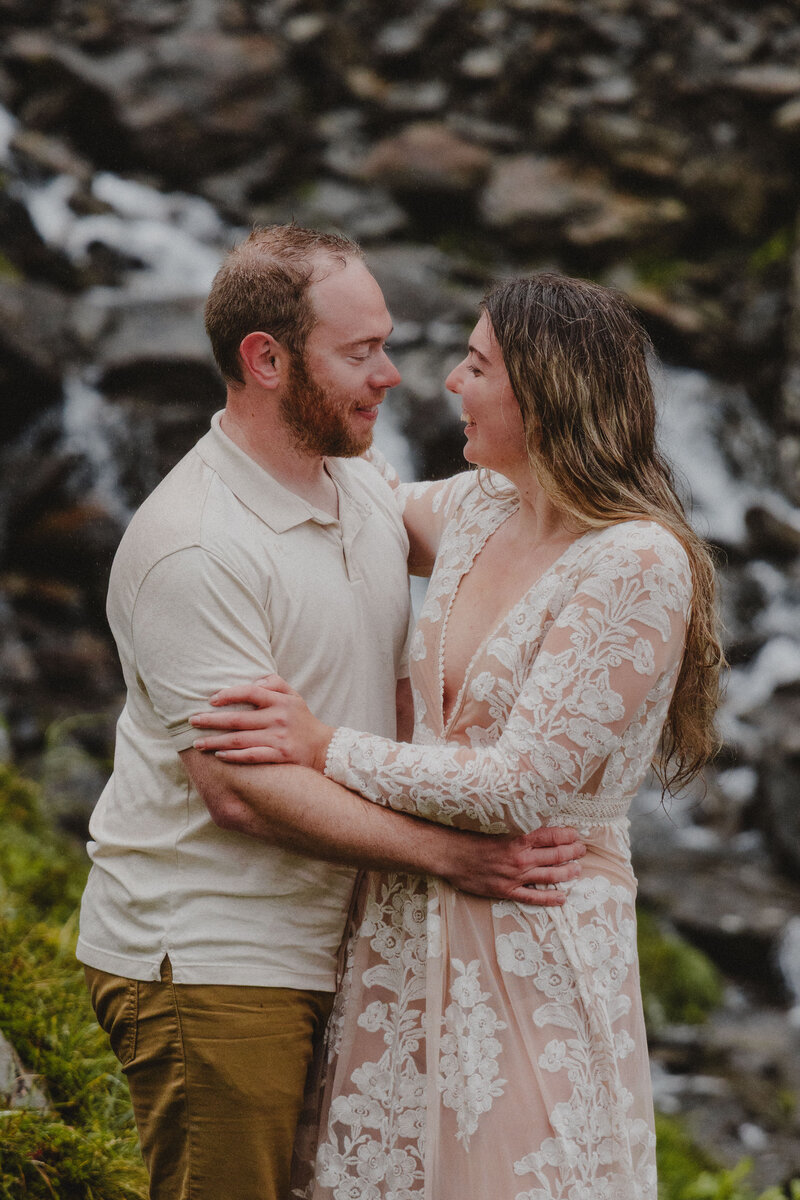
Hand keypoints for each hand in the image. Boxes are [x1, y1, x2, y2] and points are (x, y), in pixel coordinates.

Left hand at [190, 674, 333, 771]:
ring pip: (240, 740)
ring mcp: (279, 739)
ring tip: (198, 743)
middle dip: (212, 720)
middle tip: (192, 721)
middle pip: (238, 719)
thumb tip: (254, 680)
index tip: (211, 699)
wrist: (323, 748)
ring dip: (216, 741)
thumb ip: (275, 683)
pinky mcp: (279, 756)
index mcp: (280, 701)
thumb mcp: (294, 696)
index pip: (250, 692)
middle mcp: (278, 719)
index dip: (229, 694)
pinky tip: (219, 755)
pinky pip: (252, 756)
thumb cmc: (302, 720)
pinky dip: (234, 756)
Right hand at [444, 825, 585, 905]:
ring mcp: (515, 876)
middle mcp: (520, 857)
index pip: (552, 835)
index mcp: (518, 838)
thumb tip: (535, 824)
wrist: (450, 855)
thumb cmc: (471, 838)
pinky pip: (534, 897)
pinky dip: (550, 898)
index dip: (568, 835)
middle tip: (582, 850)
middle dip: (573, 852)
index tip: (576, 834)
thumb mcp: (496, 827)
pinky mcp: (507, 891)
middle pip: (556, 855)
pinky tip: (562, 898)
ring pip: (550, 876)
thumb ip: (516, 828)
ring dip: (568, 873)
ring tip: (578, 870)